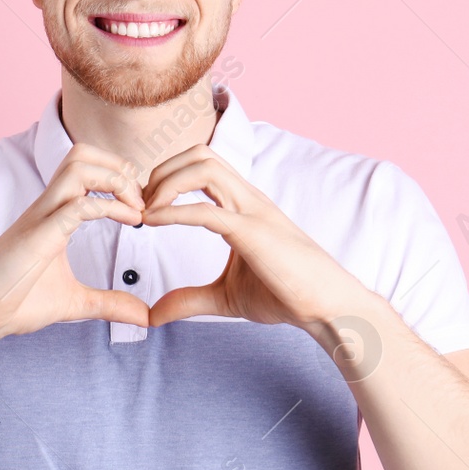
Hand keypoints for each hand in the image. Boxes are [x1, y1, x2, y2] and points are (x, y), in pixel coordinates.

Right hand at [0, 144, 148, 340]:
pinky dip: (108, 207)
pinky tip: (128, 223)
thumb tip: (144, 316)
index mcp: (53, 213)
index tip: (143, 208)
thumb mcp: (73, 302)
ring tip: (135, 209)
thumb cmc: (13, 303)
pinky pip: (75, 206)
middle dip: (120, 167)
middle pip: (82, 153)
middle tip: (141, 202)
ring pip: (77, 166)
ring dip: (115, 180)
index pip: (87, 167)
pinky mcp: (36, 238)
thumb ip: (109, 303)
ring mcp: (39, 219)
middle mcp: (46, 207)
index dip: (121, 177)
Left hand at [140, 144, 371, 331]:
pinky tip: (151, 223)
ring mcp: (252, 211)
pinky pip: (206, 209)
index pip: (202, 164)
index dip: (167, 177)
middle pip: (200, 154)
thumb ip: (190, 299)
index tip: (144, 208)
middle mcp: (248, 199)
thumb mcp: (226, 298)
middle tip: (140, 205)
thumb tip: (154, 315)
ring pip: (203, 166)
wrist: (328, 307)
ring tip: (146, 212)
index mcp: (243, 205)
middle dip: (162, 171)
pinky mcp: (253, 233)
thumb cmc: (287, 295)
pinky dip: (172, 212)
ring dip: (166, 183)